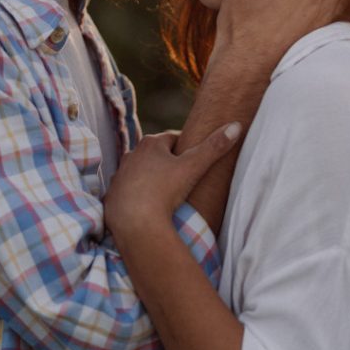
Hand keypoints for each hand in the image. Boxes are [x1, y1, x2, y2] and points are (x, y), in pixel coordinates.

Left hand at [104, 122, 241, 241]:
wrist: (134, 223)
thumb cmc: (164, 191)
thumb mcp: (193, 167)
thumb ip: (214, 147)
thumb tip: (236, 126)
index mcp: (151, 144)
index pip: (173, 139)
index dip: (186, 147)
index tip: (195, 158)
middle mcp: (132, 155)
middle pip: (156, 155)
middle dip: (168, 162)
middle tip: (185, 176)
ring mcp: (121, 175)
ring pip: (141, 173)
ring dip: (152, 179)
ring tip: (167, 193)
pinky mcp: (112, 195)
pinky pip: (130, 191)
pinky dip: (139, 196)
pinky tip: (149, 206)